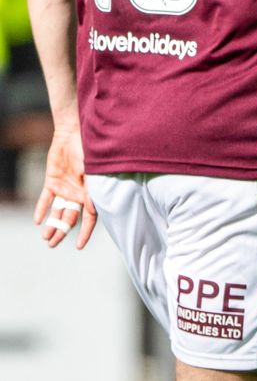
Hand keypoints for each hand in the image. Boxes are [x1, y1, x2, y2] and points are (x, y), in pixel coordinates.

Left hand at [34, 128, 95, 249]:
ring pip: (57, 212)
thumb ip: (93, 190)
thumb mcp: (94, 172)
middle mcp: (78, 194)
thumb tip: (94, 210)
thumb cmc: (88, 151)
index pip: (90, 217)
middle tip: (52, 245)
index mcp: (91, 193)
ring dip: (52, 224)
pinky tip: (38, 221)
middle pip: (70, 218)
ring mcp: (65, 188)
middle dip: (62, 232)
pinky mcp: (52, 182)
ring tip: (45, 238)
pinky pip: (46, 199)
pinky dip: (41, 209)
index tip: (79, 246)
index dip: (85, 232)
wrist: (73, 134)